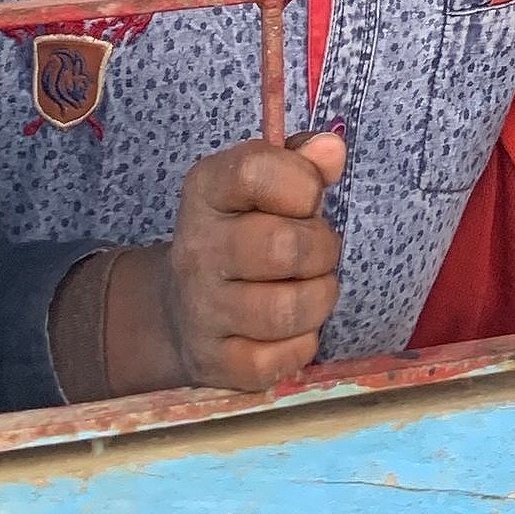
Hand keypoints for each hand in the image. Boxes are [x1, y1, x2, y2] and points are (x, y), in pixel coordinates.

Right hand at [103, 132, 345, 395]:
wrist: (182, 309)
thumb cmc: (242, 233)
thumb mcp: (262, 185)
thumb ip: (301, 162)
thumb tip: (332, 150)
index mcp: (206, 190)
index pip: (254, 170)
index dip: (301, 180)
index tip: (309, 197)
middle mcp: (196, 249)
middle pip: (282, 246)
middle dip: (323, 248)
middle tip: (320, 251)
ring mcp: (202, 311)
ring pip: (286, 310)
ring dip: (320, 298)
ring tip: (313, 288)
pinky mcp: (214, 363)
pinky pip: (278, 361)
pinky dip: (302, 344)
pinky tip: (294, 328)